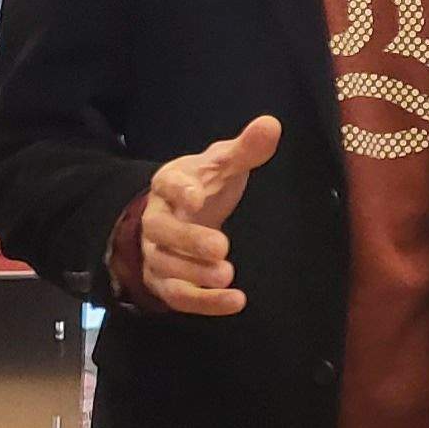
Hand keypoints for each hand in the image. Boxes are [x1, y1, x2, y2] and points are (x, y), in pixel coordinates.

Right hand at [136, 115, 277, 315]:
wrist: (183, 212)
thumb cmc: (206, 185)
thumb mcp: (224, 164)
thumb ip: (246, 148)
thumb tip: (271, 125)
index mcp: (169, 183)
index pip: (167, 184)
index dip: (179, 190)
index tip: (197, 196)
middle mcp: (156, 219)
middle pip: (161, 231)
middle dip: (188, 240)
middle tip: (221, 247)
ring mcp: (157, 252)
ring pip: (166, 266)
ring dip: (195, 274)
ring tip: (228, 276)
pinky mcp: (164, 281)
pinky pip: (178, 295)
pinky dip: (204, 302)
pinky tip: (235, 301)